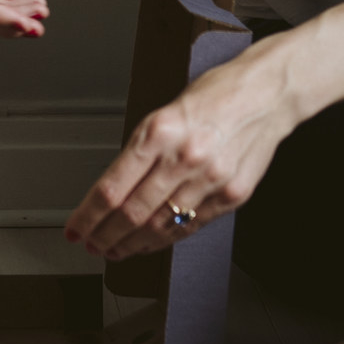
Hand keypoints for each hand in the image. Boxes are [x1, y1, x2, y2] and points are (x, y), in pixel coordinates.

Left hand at [64, 47, 300, 259]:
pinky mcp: (232, 194)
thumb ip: (142, 151)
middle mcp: (184, 157)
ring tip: (114, 249)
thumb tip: (114, 191)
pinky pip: (191, 226)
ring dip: (131, 244)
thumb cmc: (216, 95)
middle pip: (132, 214)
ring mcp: (210, 179)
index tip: (75, 229)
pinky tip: (150, 244)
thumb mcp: (165, 112)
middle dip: (104, 236)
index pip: (112, 188)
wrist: (268, 93)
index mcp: (159, 132)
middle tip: (90, 244)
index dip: (87, 217)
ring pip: (160, 227)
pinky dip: (165, 240)